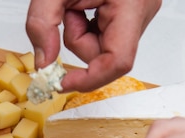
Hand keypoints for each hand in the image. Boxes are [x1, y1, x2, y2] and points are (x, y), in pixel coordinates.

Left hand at [26, 0, 160, 91]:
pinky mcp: (132, 12)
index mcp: (131, 5)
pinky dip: (88, 25)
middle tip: (69, 11)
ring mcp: (140, 12)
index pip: (118, 62)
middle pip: (106, 54)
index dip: (90, 79)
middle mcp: (143, 11)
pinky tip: (85, 5)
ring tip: (77, 2)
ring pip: (104, 46)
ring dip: (81, 31)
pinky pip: (106, 34)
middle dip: (78, 40)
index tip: (63, 82)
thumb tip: (43, 62)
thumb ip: (42, 24)